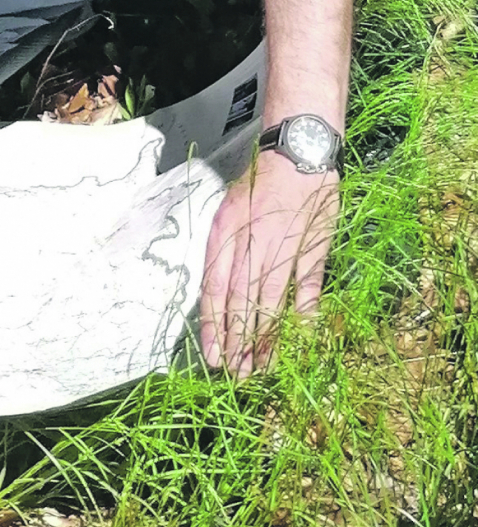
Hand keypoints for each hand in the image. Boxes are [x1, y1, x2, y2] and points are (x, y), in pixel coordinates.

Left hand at [200, 150, 339, 376]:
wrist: (297, 152)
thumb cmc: (258, 182)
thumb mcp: (228, 210)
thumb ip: (222, 251)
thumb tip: (214, 294)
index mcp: (227, 232)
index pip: (215, 289)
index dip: (213, 326)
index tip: (212, 356)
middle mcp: (252, 241)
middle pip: (242, 301)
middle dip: (237, 341)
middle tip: (237, 374)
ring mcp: (285, 245)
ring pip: (272, 300)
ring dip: (266, 337)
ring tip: (261, 367)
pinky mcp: (313, 246)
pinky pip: (307, 287)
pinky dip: (304, 313)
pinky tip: (299, 338)